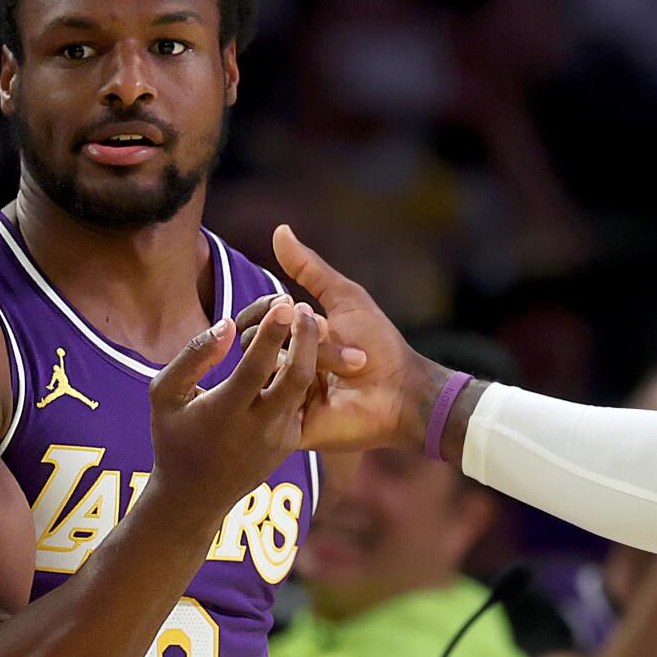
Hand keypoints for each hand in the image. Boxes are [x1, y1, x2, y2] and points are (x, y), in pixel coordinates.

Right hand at [147, 295, 319, 513]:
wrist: (194, 496)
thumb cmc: (172, 437)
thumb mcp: (165, 396)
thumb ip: (192, 358)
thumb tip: (227, 324)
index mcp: (224, 414)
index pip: (256, 367)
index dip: (272, 333)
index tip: (283, 301)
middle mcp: (259, 428)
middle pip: (295, 377)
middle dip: (304, 338)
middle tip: (302, 306)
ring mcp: (280, 438)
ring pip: (305, 388)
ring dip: (310, 353)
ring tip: (305, 320)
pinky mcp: (292, 443)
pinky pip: (303, 401)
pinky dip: (304, 374)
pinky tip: (302, 347)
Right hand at [271, 224, 446, 453]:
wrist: (403, 391)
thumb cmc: (379, 344)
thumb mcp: (344, 298)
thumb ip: (309, 268)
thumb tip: (280, 229)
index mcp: (288, 338)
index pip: (253, 318)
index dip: (269, 308)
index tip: (297, 306)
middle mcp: (279, 366)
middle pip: (254, 340)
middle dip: (298, 332)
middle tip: (331, 333)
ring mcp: (281, 397)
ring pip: (264, 367)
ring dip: (315, 356)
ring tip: (353, 363)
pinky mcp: (288, 426)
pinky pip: (272, 402)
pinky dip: (301, 386)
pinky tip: (332, 385)